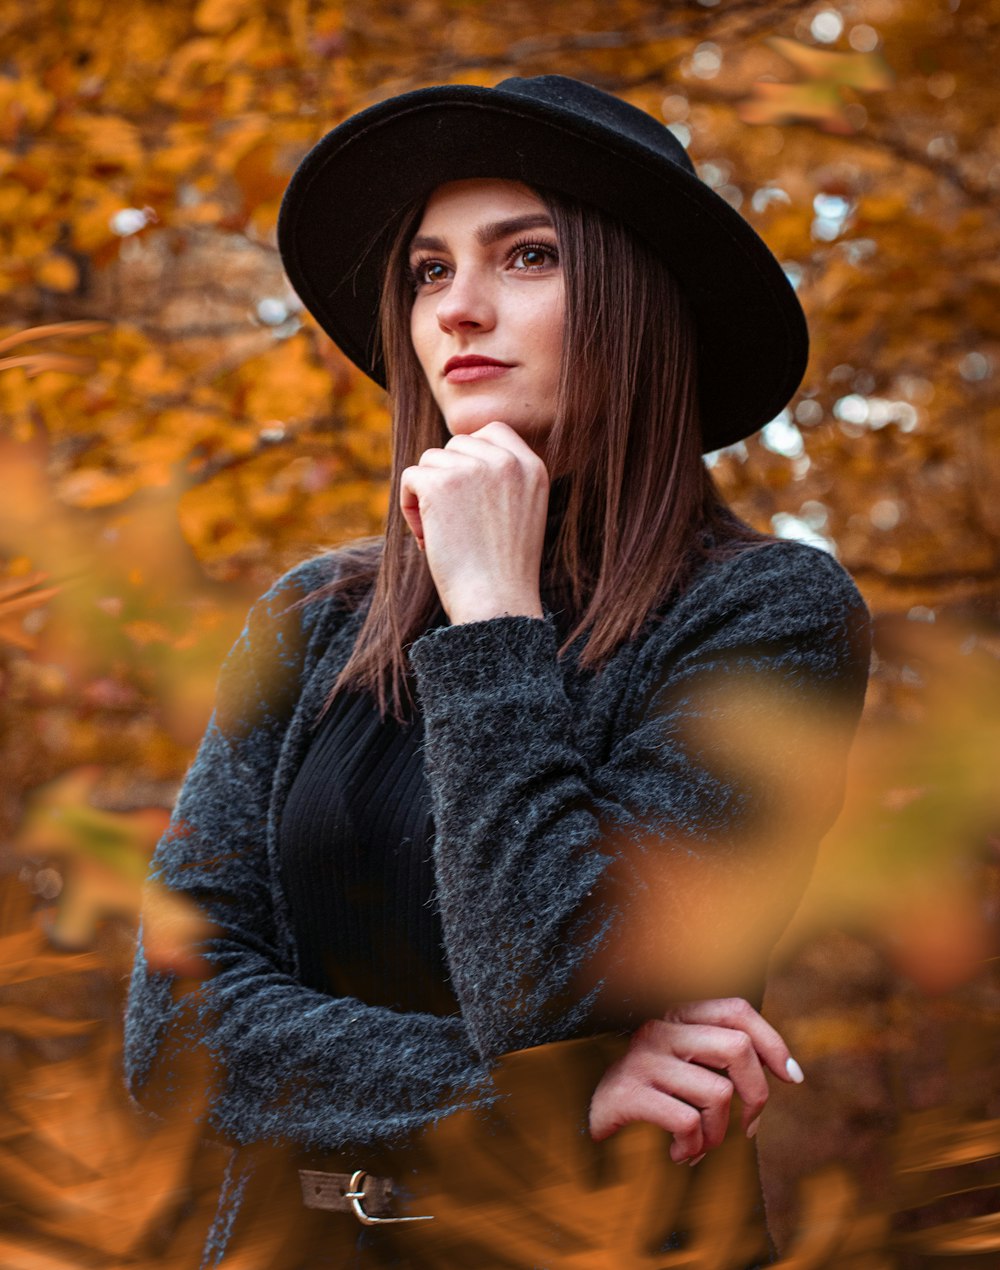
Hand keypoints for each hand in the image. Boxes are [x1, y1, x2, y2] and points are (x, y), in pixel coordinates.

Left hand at [399, 421, 548, 623]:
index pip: (493, 431)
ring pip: (431, 461)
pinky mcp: (441, 483)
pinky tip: (425, 536)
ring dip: (427, 495)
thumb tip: (458, 452)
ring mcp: (473, 468)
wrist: (496, 603)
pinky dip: (409, 507)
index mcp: (532, 467)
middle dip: (447, 478)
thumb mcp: (522, 513)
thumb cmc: (504, 570)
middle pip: (457, 445)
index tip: (466, 492)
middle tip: (454, 522)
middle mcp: (506, 461)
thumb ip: (502, 479)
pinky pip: (410, 477)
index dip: (471, 457)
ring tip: (441, 534)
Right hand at [588, 998, 802, 1163]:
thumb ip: (720, 1056)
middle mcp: (658, 1027)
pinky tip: (678, 1154)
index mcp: (675, 1015)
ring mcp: (641, 1058)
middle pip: (736, 1048)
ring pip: (718, 1093)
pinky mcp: (626, 1092)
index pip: (736, 1010)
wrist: (580, 1121)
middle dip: (756, 1096)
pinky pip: (688, 1122)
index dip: (773, 1042)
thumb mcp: (684, 1067)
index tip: (792, 1077)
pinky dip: (692, 1147)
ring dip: (719, 1134)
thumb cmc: (649, 1098)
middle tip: (749, 1127)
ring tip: (701, 1145)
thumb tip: (787, 1071)